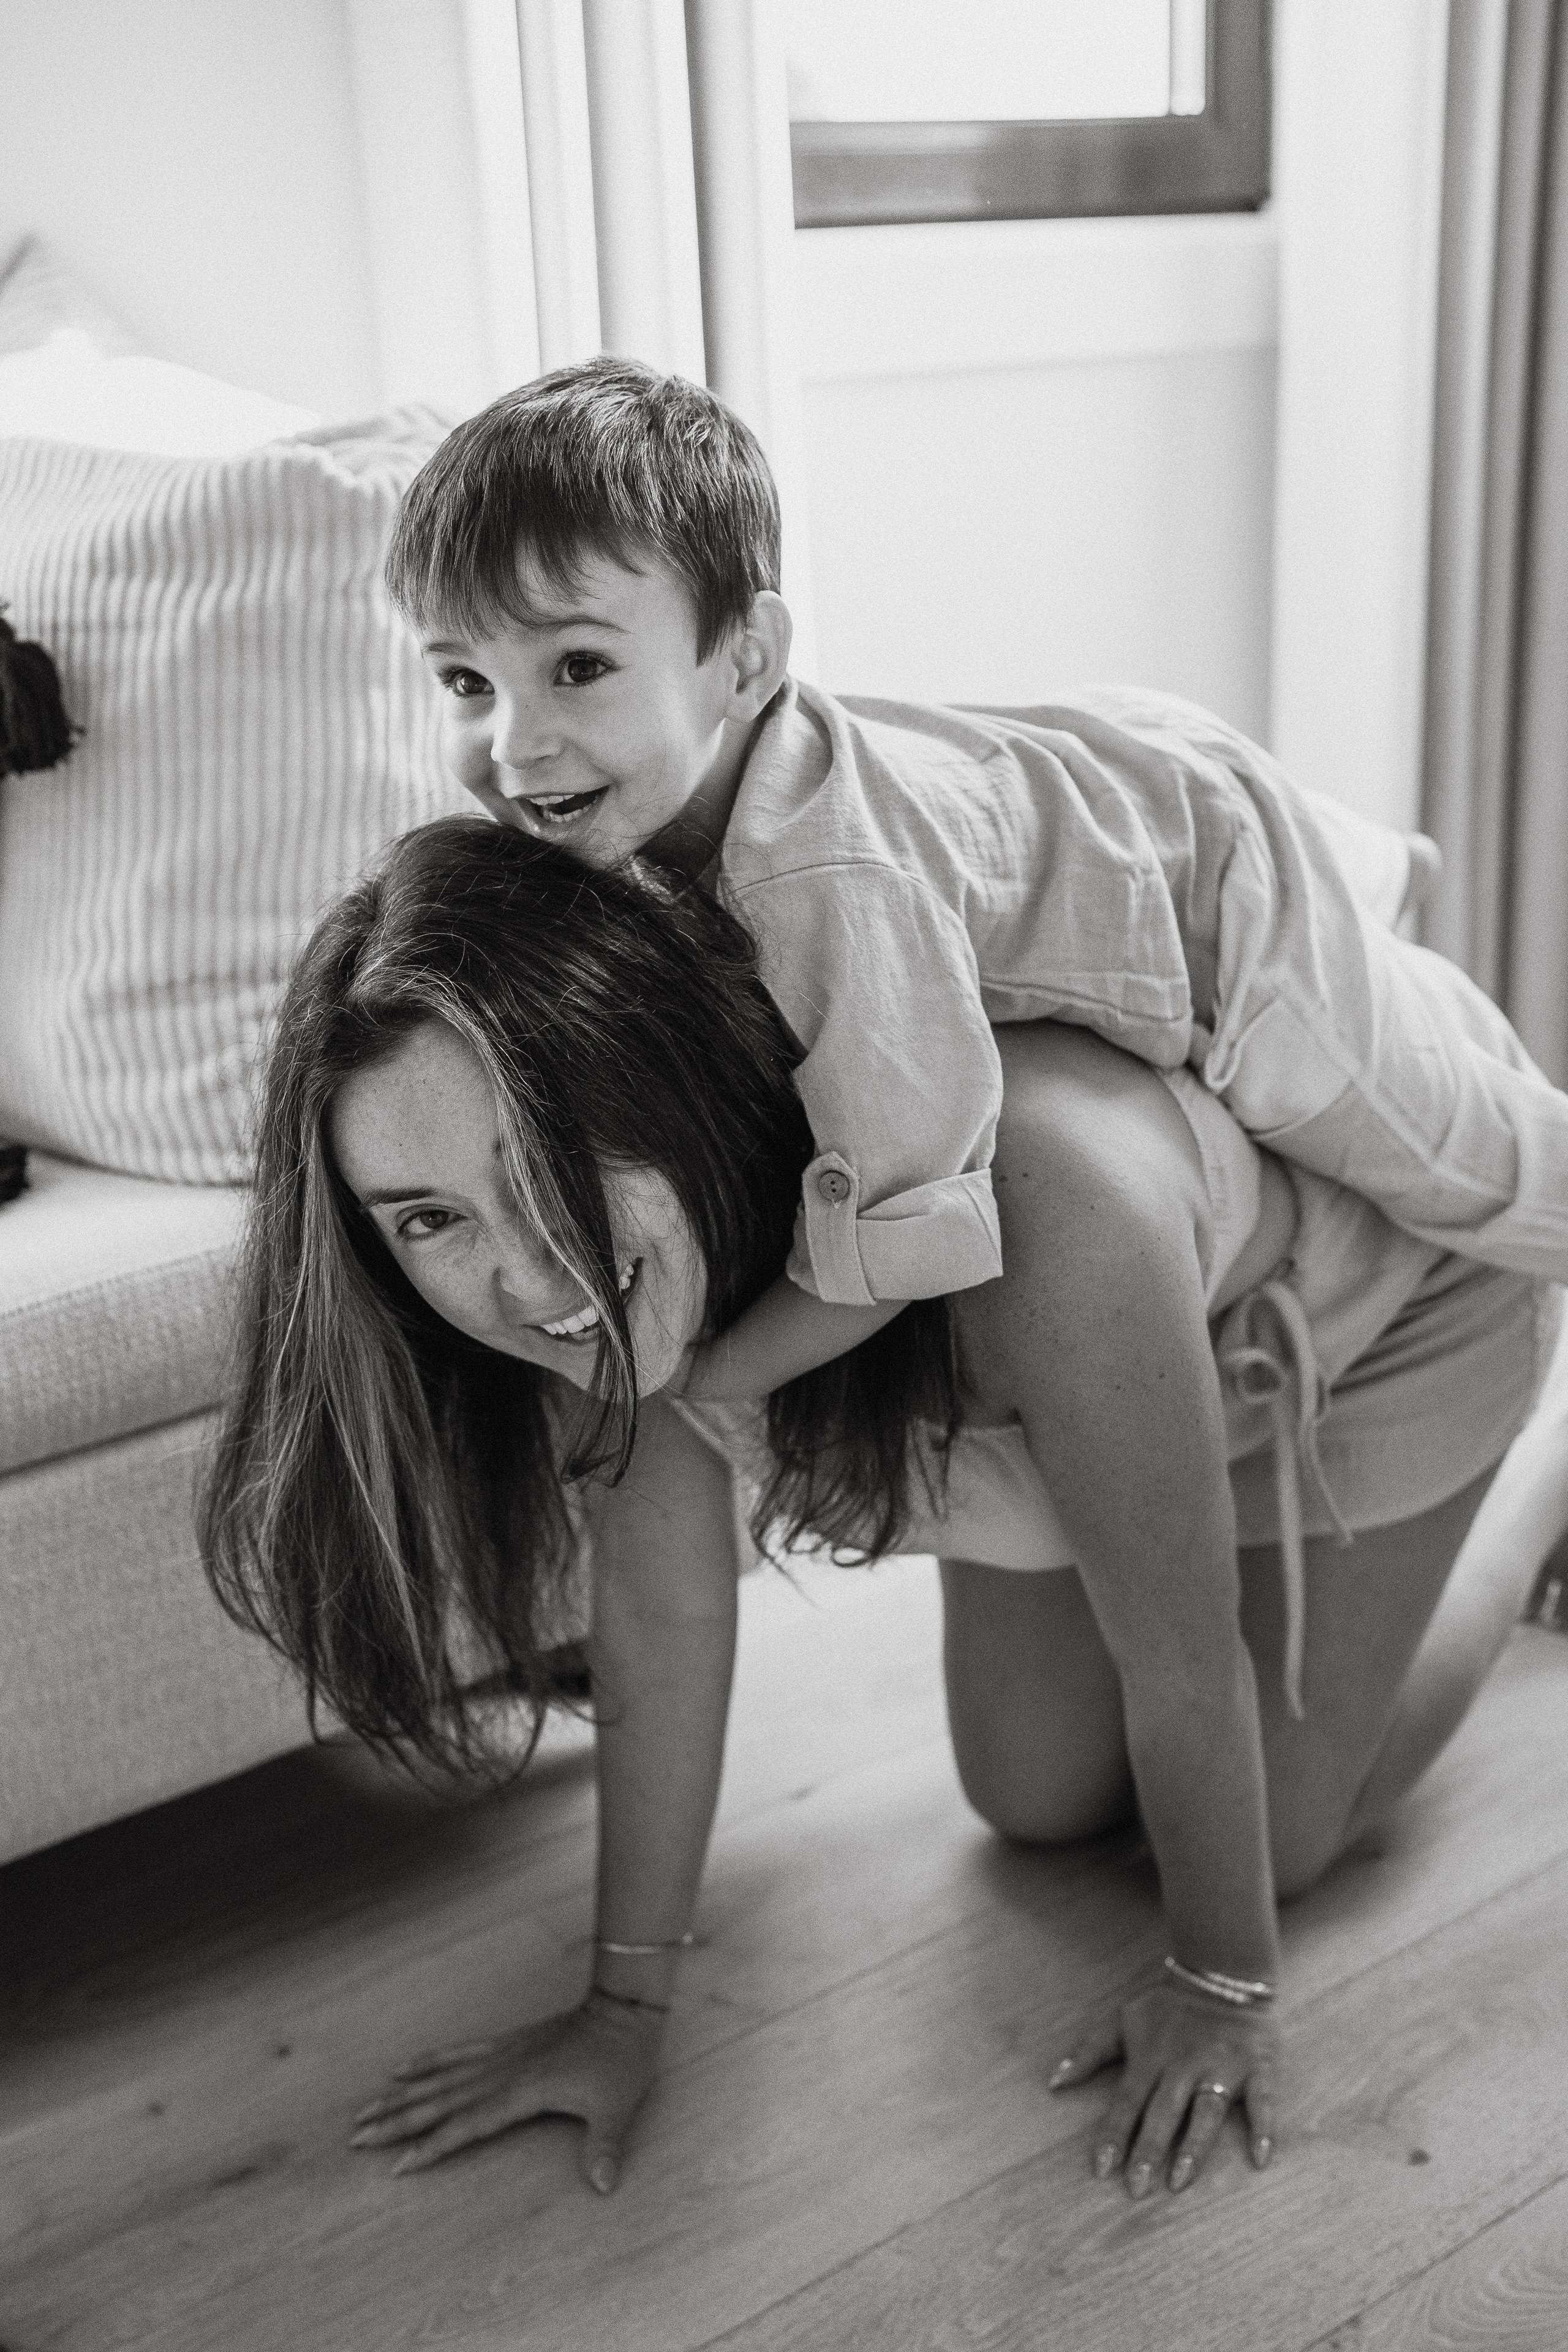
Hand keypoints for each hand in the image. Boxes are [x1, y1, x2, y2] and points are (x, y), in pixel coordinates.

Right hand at [349, 1989, 667, 2193]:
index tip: (397, 2166)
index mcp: (522, 2091)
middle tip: (356, 2136)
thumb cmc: (621, 2058)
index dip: (433, 2147)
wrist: (624, 2006)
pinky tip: (403, 2068)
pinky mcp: (506, 2042)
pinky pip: (457, 2053)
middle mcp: (503, 2073)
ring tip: (365, 2108)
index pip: (467, 2125)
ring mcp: (501, 2055)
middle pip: (439, 2101)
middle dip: (397, 2121)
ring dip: (402, 2095)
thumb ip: (605, 2146)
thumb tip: (604, 2187)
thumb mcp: (617, 2105)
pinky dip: (428, 2061)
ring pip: (440, 2077)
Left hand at [1049, 1979, 1277, 2196]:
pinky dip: (1264, 2128)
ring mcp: (1222, 2068)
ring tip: (1180, 2181)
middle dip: (1148, 2150)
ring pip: (1206, 2111)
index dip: (1113, 2136)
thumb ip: (1089, 2052)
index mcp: (1151, 2059)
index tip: (1101, 2171)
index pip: (1127, 2103)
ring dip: (1193, 2146)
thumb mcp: (1122, 2021)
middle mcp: (1184, 2067)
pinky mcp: (1258, 2068)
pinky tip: (1260, 2159)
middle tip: (1136, 2190)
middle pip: (1163, 2113)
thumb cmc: (1168, 2007)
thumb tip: (1053, 2082)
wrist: (1222, 1973)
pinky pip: (1263, 2101)